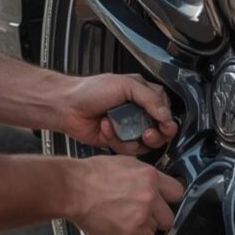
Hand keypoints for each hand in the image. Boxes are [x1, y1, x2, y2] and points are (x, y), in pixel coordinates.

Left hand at [62, 74, 177, 153]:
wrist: (67, 106)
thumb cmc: (91, 90)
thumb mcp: (125, 86)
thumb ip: (150, 99)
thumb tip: (167, 115)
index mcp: (142, 95)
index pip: (165, 109)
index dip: (167, 119)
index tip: (164, 124)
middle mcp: (137, 112)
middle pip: (160, 130)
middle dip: (156, 134)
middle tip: (147, 133)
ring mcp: (128, 128)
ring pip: (146, 143)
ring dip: (136, 139)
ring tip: (125, 130)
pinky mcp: (117, 141)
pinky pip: (128, 149)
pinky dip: (117, 140)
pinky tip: (106, 127)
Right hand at [68, 155, 184, 234]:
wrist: (72, 188)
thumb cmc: (89, 175)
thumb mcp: (123, 164)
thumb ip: (143, 176)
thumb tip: (152, 184)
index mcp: (150, 176)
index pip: (177, 192)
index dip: (168, 199)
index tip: (163, 203)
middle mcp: (149, 195)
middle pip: (169, 215)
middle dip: (157, 217)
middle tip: (142, 215)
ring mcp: (142, 215)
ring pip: (155, 230)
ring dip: (144, 229)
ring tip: (126, 222)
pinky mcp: (131, 231)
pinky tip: (123, 231)